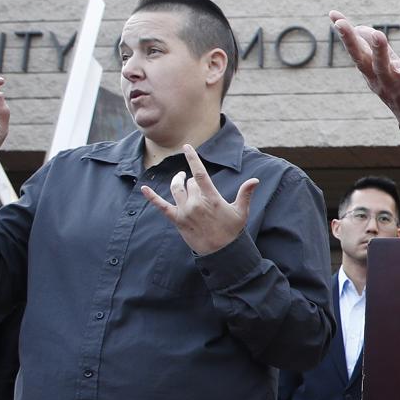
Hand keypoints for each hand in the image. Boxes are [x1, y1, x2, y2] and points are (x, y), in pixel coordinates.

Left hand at [140, 144, 258, 255]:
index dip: (193, 159)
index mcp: (212, 199)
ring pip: (176, 189)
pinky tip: (144, 188)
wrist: (221, 252)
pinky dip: (152, 197)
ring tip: (179, 178)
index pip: (200, 174)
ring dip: (177, 181)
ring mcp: (185, 212)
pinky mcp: (177, 220)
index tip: (187, 147)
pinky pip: (161, 206)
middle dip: (194, 182)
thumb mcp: (241, 212)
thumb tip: (255, 180)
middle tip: (200, 190)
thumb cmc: (232, 231)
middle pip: (190, 183)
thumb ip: (245, 194)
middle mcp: (196, 203)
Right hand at [330, 11, 399, 149]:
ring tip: (377, 34)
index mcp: (369, 72)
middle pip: (361, 59)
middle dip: (350, 41)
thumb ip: (375, 49)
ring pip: (383, 68)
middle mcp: (377, 79)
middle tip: (341, 24)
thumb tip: (360, 28)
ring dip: (379, 51)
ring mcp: (394, 86)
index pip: (354, 49)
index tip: (332, 13)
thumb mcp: (386, 66)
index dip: (344, 32)